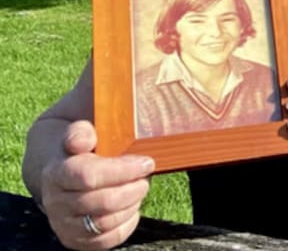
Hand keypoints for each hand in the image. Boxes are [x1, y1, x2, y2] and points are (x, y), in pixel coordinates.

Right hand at [39, 120, 153, 249]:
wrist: (63, 173)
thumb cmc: (83, 150)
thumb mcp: (81, 133)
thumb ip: (81, 132)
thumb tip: (83, 141)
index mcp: (56, 173)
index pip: (89, 176)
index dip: (123, 170)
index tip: (147, 162)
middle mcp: (55, 202)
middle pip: (103, 202)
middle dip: (133, 189)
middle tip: (146, 177)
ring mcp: (63, 224)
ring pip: (106, 222)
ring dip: (131, 204)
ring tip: (139, 188)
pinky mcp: (75, 240)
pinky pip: (107, 239)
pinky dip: (127, 223)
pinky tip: (132, 206)